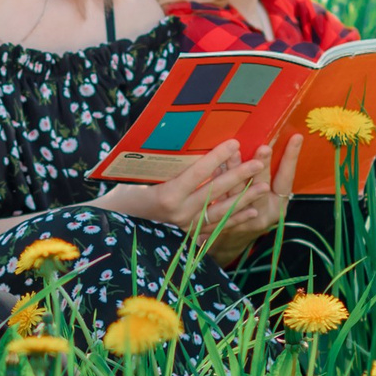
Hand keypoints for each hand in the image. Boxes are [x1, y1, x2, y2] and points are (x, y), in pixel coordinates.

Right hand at [92, 141, 267, 233]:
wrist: (113, 229)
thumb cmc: (122, 197)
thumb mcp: (137, 177)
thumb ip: (161, 165)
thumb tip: (181, 139)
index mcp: (165, 196)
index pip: (197, 173)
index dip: (217, 157)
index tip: (234, 142)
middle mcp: (178, 214)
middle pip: (215, 192)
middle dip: (239, 175)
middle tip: (258, 161)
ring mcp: (185, 227)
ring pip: (220, 211)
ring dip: (244, 199)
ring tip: (263, 186)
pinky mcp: (188, 236)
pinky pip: (216, 228)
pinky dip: (235, 220)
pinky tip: (252, 212)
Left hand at [205, 137, 301, 263]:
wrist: (230, 242)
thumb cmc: (252, 212)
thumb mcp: (268, 199)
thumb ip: (268, 177)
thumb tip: (268, 142)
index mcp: (279, 206)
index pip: (287, 178)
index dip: (291, 158)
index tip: (296, 137)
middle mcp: (264, 214)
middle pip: (263, 186)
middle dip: (263, 165)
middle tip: (263, 147)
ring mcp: (243, 220)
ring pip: (239, 193)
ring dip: (236, 170)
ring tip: (235, 152)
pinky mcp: (224, 222)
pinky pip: (220, 200)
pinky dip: (218, 182)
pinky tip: (216, 167)